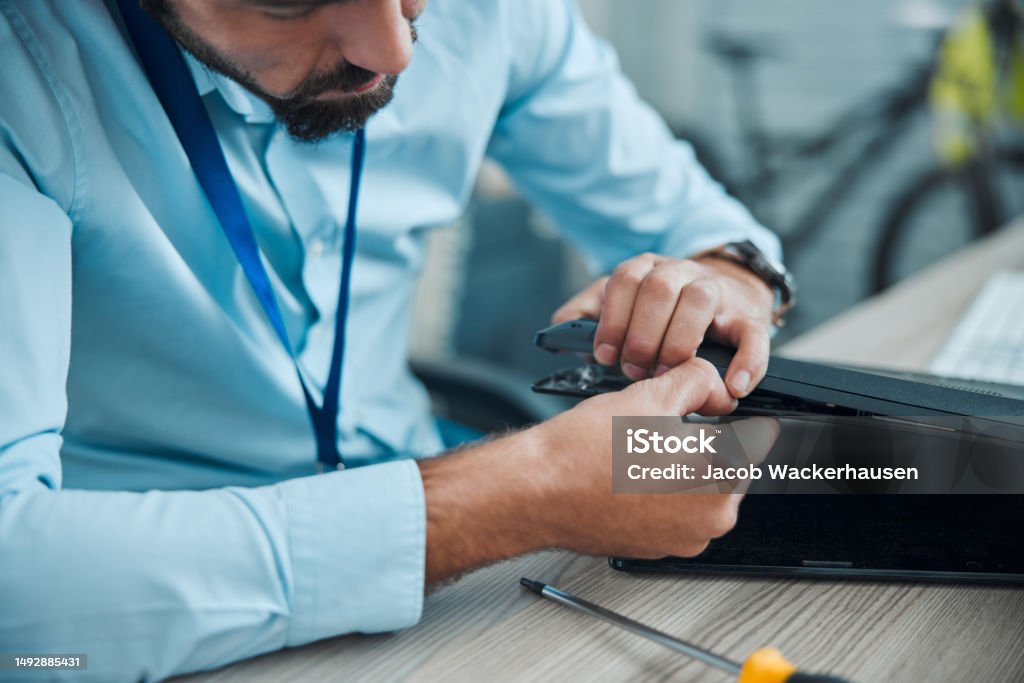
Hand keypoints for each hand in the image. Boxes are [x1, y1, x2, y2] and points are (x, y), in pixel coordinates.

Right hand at [419, 359, 778, 581]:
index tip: (706, 409)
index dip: (724, 414)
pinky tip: (627, 474)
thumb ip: (697, 381)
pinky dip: (659, 494)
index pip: (753, 438)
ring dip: (681, 469)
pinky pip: (673, 513)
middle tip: (662, 428)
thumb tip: (712, 385)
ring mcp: (684, 541)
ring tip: (639, 451)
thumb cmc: (584, 451)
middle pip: (727, 466)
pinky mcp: (658, 550)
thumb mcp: (650, 395)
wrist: (535, 490)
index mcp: (720, 479)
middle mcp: (710, 520)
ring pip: (699, 490)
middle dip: (703, 444)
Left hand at [552, 252, 775, 400]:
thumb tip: (557, 329)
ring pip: (699, 300)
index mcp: (646, 268)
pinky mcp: (748, 316)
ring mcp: (717, 291)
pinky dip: (747, 361)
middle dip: (642, 334)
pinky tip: (734, 385)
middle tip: (633, 370)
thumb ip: (589, 312)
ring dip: (679, 342)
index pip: (625, 279)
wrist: (722, 296)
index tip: (605, 355)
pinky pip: (752, 334)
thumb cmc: (662, 311)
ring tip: (667, 375)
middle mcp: (681, 272)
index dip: (613, 318)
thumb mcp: (622, 303)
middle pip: (659, 288)